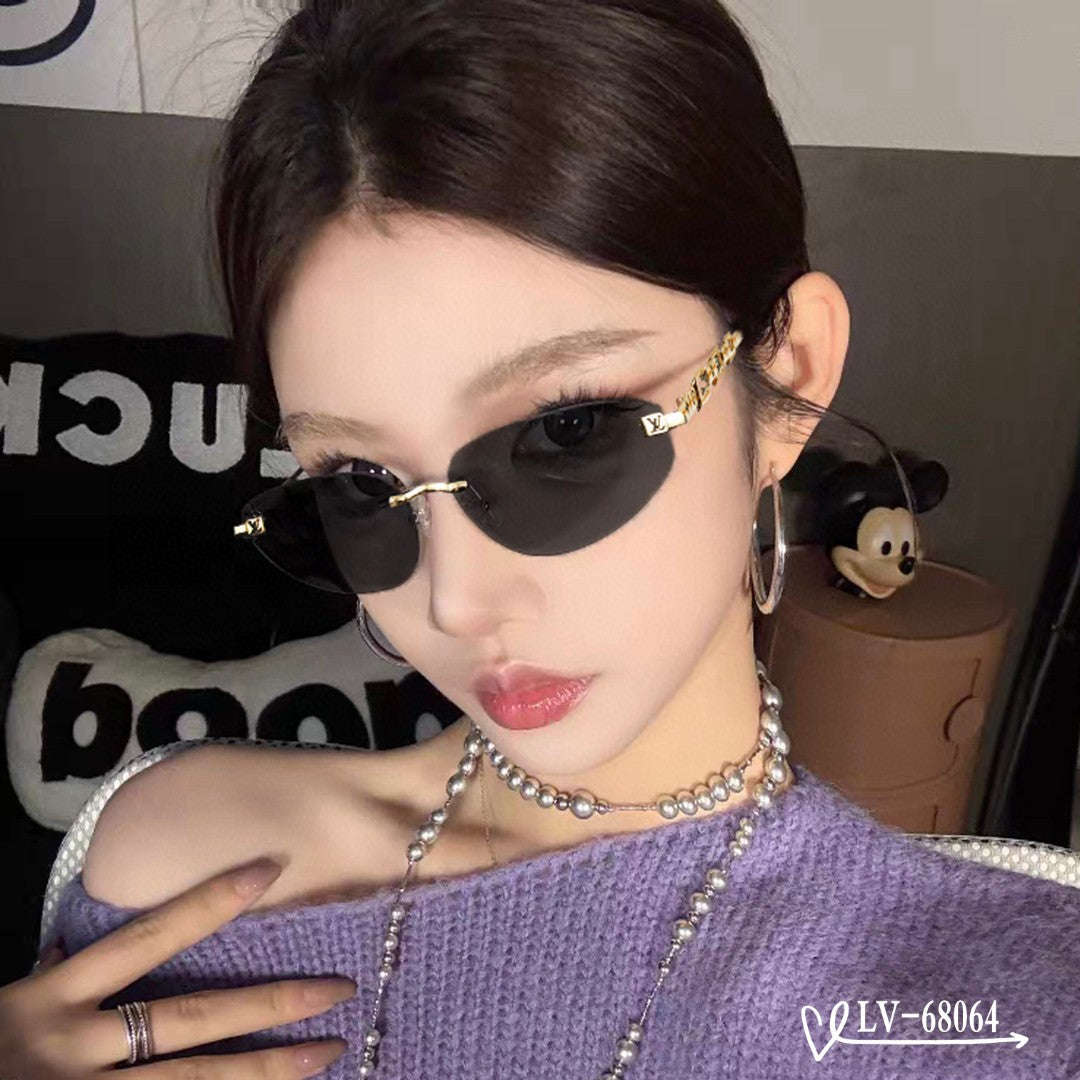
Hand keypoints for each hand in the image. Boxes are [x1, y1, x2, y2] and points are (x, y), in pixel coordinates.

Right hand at [0, 859, 354, 1077]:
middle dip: (270, 1004)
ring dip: (265, 1073)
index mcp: (48, 1001)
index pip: (147, 937)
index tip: (272, 866)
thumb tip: (65, 954)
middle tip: (340, 990)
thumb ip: (40, 984)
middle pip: (191, 1019)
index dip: (211, 900)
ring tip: (330, 1054)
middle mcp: (74, 1052)